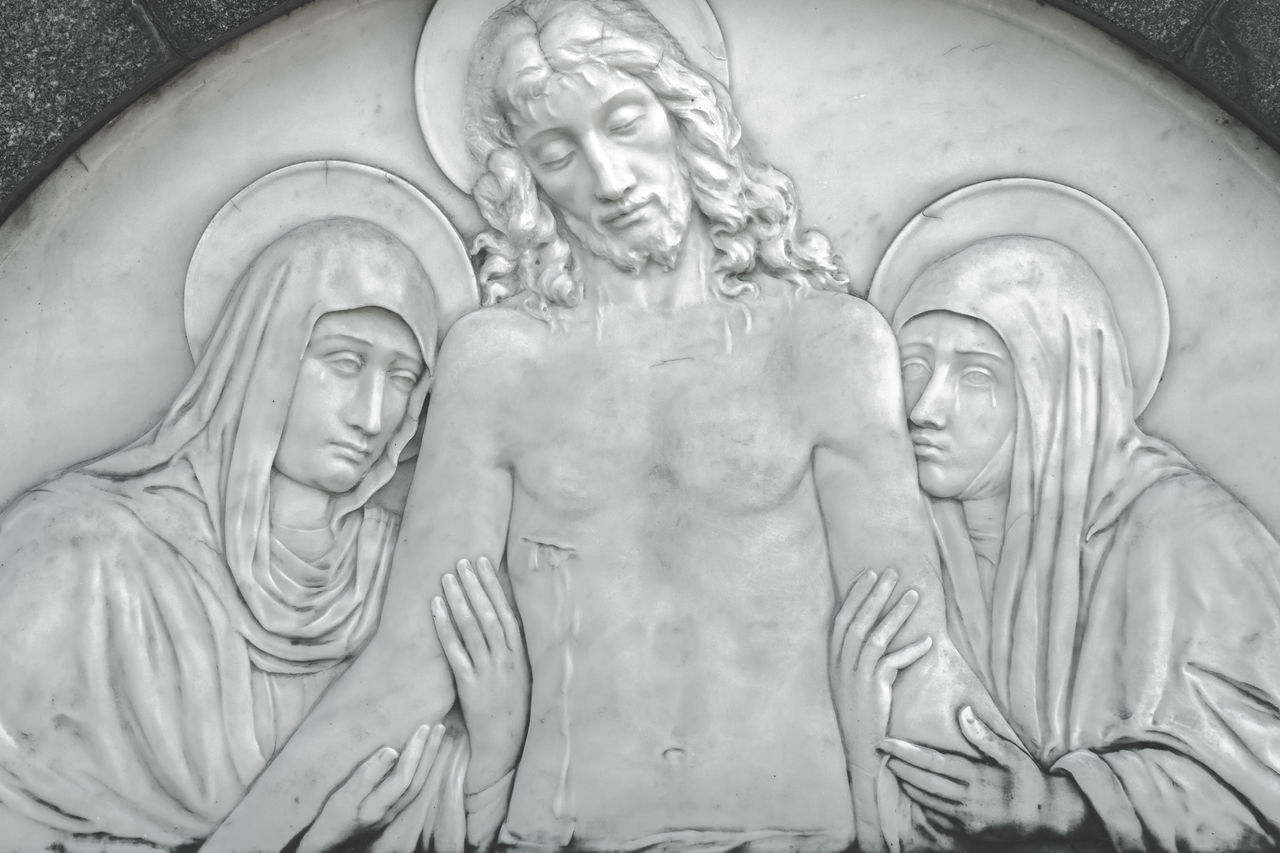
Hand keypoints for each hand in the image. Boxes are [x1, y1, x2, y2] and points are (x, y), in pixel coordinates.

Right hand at [296, 723, 444, 852]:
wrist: (328, 842)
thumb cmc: (331, 816)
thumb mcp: (344, 795)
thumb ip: (367, 774)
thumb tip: (391, 751)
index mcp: (379, 806)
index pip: (404, 776)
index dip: (415, 752)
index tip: (422, 728)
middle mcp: (392, 810)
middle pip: (417, 779)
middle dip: (429, 752)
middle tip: (439, 727)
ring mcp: (394, 812)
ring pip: (419, 784)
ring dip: (429, 760)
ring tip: (437, 738)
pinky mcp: (392, 810)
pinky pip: (415, 787)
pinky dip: (423, 770)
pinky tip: (426, 759)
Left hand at [432, 556, 530, 794]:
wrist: (505, 747)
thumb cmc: (512, 708)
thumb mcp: (521, 674)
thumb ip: (512, 647)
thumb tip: (500, 615)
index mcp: (521, 654)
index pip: (506, 611)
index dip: (493, 585)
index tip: (482, 562)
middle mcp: (507, 659)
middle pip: (489, 614)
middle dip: (474, 585)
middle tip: (461, 561)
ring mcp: (489, 672)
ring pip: (473, 628)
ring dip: (458, 600)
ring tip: (446, 578)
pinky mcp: (471, 687)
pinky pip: (456, 652)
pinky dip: (445, 629)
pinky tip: (435, 610)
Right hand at [830, 569, 932, 777]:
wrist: (860, 745)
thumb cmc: (859, 709)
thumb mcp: (850, 677)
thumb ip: (856, 653)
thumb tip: (872, 625)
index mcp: (834, 657)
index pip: (842, 616)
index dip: (855, 594)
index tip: (869, 573)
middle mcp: (841, 662)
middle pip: (858, 620)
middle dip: (875, 593)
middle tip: (891, 572)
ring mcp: (855, 674)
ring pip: (875, 635)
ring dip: (896, 613)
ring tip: (914, 595)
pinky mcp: (873, 688)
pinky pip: (893, 662)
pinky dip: (910, 650)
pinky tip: (927, 640)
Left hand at [880, 706, 1090, 841]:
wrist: (1045, 815)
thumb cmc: (1026, 779)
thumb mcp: (1010, 753)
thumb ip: (983, 736)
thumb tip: (963, 712)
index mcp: (974, 775)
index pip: (931, 762)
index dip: (905, 753)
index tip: (886, 743)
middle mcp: (966, 797)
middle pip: (923, 782)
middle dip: (900, 768)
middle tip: (884, 755)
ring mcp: (965, 816)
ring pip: (927, 800)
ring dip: (908, 785)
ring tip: (895, 771)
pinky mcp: (967, 829)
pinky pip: (938, 817)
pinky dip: (923, 804)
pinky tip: (917, 793)